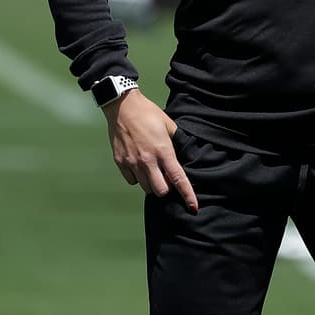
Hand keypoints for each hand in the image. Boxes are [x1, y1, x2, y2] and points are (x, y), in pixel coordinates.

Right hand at [103, 90, 197, 213]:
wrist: (123, 107)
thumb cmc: (149, 114)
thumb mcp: (169, 125)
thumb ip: (176, 143)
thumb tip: (182, 157)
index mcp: (163, 151)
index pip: (178, 178)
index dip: (187, 195)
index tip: (193, 207)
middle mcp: (148, 160)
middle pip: (160, 190)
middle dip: (167, 188)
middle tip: (167, 176)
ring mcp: (132, 163)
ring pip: (146, 188)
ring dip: (153, 183)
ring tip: (154, 168)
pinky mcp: (121, 163)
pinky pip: (132, 181)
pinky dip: (138, 178)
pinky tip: (140, 165)